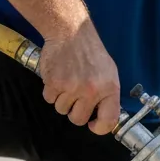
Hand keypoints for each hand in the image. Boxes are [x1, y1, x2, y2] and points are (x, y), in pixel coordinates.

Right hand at [38, 20, 119, 134]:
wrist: (71, 32)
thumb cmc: (91, 52)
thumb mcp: (110, 73)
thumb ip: (108, 96)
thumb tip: (104, 118)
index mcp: (109, 89)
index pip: (108, 121)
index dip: (99, 128)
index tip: (93, 125)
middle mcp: (91, 91)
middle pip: (78, 120)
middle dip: (75, 112)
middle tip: (76, 98)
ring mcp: (71, 87)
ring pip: (61, 110)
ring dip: (62, 100)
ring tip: (67, 82)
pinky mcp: (53, 83)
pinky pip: (49, 99)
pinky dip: (51, 91)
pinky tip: (58, 77)